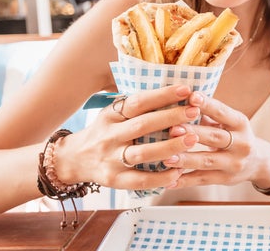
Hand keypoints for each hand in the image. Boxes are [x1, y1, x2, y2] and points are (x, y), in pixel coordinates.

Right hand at [54, 84, 198, 191]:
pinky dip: (160, 177)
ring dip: (169, 147)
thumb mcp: (113, 114)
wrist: (73, 159)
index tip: (186, 89)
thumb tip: (173, 91)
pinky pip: (140, 180)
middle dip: (171, 117)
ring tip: (192, 140)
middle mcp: (109, 135)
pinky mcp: (113, 180)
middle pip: (142, 125)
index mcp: (111, 115)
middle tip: (195, 112)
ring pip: (142, 153)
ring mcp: (110, 159)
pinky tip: (179, 172)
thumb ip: (137, 106)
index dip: (162, 95)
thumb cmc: (105, 132)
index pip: (138, 102)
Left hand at [162, 92, 266, 187]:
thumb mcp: (229, 121)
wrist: (258, 162)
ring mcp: (234, 163)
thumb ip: (209, 113)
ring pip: (207, 161)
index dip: (208, 104)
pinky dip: (184, 181)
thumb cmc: (234, 135)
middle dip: (193, 132)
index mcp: (240, 123)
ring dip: (186, 160)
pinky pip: (202, 180)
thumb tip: (183, 98)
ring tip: (166, 158)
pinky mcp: (225, 179)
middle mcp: (241, 143)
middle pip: (215, 136)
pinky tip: (169, 182)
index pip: (223, 112)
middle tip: (172, 128)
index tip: (192, 96)